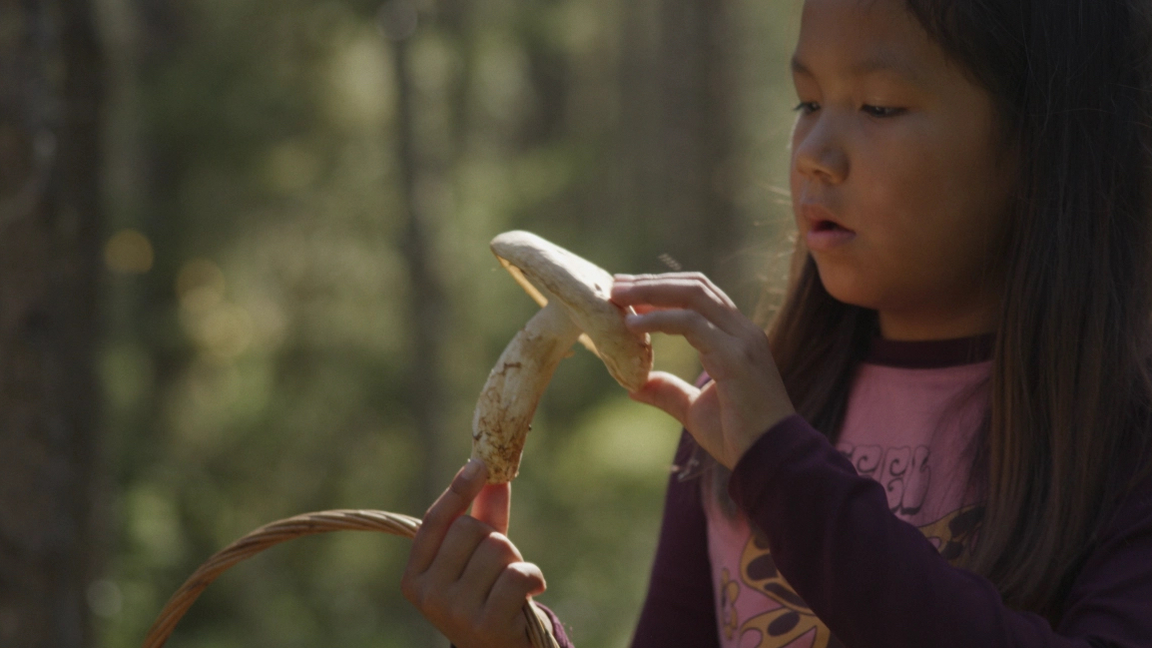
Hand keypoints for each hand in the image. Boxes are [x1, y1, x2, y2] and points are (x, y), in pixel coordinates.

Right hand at [402, 459, 545, 647]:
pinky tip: (531, 593)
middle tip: (501, 566)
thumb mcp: (479, 559)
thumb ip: (483, 518)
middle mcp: (428, 595)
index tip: (479, 464)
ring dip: (516, 560)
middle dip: (495, 538)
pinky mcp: (486, 625)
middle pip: (470, 529)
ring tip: (512, 585)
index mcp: (415, 577)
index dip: (458, 490)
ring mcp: (454, 612)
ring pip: (497, 548)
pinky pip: (517, 574)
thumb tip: (494, 474)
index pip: (435, 522)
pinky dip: (533, 577)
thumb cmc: (488, 599)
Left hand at [611, 273, 794, 468]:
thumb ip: (669, 392)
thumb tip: (634, 385)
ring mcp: (742, 341)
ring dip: (651, 292)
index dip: (662, 288)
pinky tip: (632, 326)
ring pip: (694, 296)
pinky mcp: (736, 357)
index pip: (700, 295)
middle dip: (652, 282)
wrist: (772, 461)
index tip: (626, 292)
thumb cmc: (740, 438)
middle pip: (695, 286)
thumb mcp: (695, 410)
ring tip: (616, 296)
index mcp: (737, 338)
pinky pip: (692, 324)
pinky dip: (659, 319)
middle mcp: (743, 331)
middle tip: (615, 286)